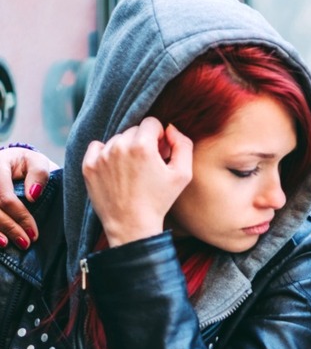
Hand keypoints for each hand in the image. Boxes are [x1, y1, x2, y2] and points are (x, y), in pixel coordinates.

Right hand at [0, 147, 57, 249]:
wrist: (11, 163)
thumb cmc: (26, 164)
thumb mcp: (36, 161)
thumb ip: (38, 174)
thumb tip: (33, 196)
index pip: (5, 197)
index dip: (20, 216)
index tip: (34, 233)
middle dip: (9, 228)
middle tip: (25, 243)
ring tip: (8, 245)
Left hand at [82, 117, 192, 246]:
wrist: (132, 225)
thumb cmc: (159, 201)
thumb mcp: (183, 174)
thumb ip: (183, 144)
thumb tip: (170, 128)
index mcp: (143, 146)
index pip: (152, 122)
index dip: (159, 137)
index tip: (159, 153)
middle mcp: (119, 146)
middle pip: (134, 130)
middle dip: (143, 142)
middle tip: (147, 164)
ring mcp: (101, 156)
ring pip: (117, 139)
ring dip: (126, 149)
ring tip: (132, 171)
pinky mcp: (88, 166)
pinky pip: (97, 146)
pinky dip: (106, 154)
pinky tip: (115, 170)